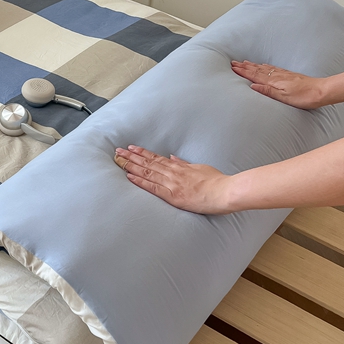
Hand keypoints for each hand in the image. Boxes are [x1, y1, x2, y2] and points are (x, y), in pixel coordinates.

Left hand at [114, 146, 232, 213]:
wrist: (226, 191)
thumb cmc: (217, 182)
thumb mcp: (199, 168)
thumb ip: (184, 164)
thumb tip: (172, 157)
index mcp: (179, 167)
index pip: (156, 158)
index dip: (142, 153)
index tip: (130, 148)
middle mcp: (173, 173)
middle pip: (148, 163)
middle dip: (131, 157)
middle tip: (117, 151)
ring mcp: (172, 183)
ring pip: (147, 172)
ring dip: (131, 166)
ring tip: (118, 160)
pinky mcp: (173, 196)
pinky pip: (153, 187)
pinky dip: (140, 181)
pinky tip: (129, 176)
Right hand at [231, 60, 325, 108]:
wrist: (321, 91)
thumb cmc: (303, 97)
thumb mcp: (284, 97)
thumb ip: (268, 91)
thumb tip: (252, 85)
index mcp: (274, 81)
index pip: (255, 75)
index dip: (243, 71)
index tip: (232, 67)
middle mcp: (277, 76)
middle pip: (257, 69)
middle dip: (245, 66)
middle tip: (233, 62)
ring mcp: (283, 74)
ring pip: (264, 68)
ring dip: (252, 65)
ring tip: (244, 62)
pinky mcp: (288, 75)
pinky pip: (272, 68)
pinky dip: (264, 66)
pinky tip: (262, 65)